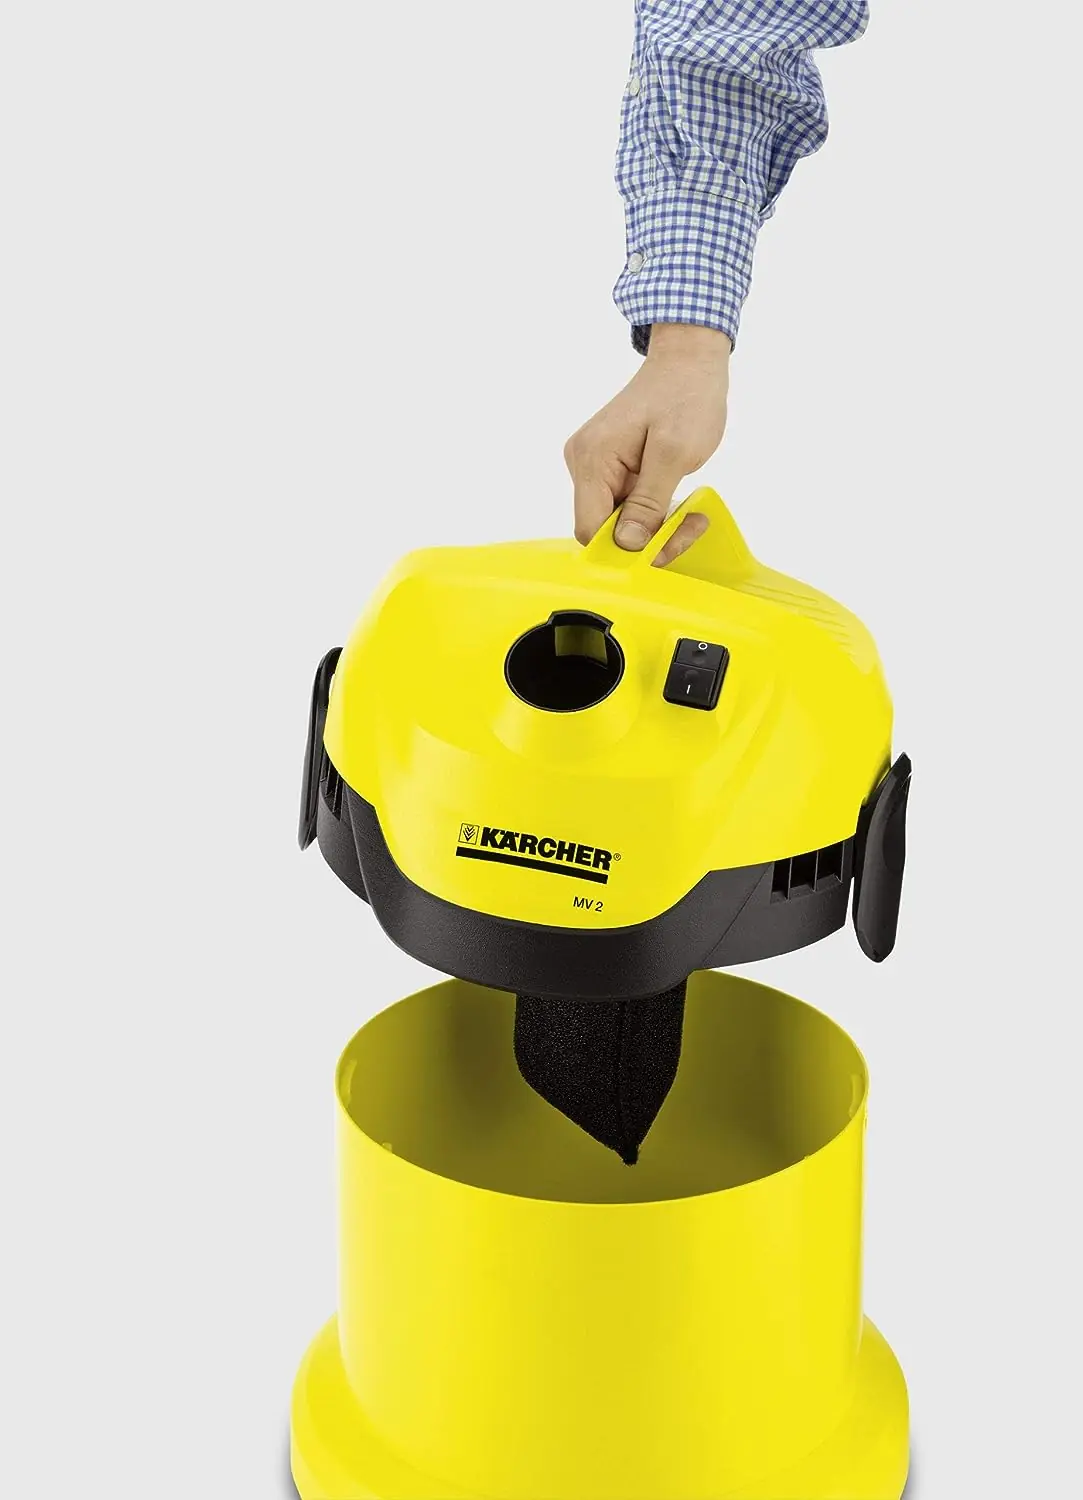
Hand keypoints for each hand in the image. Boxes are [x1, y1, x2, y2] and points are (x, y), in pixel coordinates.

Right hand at [564, 323, 730, 565]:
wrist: (688, 361)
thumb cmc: (685, 396)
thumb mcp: (674, 453)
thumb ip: (649, 502)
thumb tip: (627, 544)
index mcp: (593, 459)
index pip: (590, 529)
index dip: (625, 549)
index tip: (667, 544)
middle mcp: (584, 463)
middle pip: (602, 528)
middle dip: (646, 538)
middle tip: (689, 527)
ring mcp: (594, 464)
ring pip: (615, 520)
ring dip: (653, 526)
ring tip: (690, 515)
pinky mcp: (608, 465)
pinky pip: (623, 504)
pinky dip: (651, 511)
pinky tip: (677, 503)